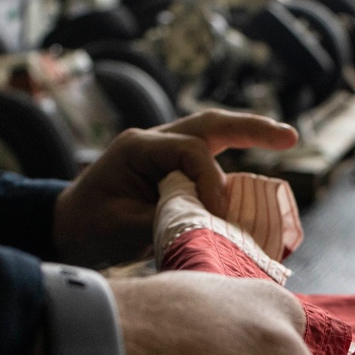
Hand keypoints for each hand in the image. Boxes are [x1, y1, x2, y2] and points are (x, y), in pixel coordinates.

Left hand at [53, 110, 297, 267]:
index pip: (191, 151)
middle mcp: (152, 141)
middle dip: (251, 128)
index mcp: (137, 148)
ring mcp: (161, 151)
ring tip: (285, 138)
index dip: (213, 181)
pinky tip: (257, 172)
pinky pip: (207, 156)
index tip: (220, 215)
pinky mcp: (169, 167)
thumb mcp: (123, 229)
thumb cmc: (88, 231)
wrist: (65, 230)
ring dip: (248, 135)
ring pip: (211, 133)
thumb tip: (212, 221)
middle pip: (209, 123)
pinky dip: (234, 160)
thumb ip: (167, 219)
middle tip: (289, 136)